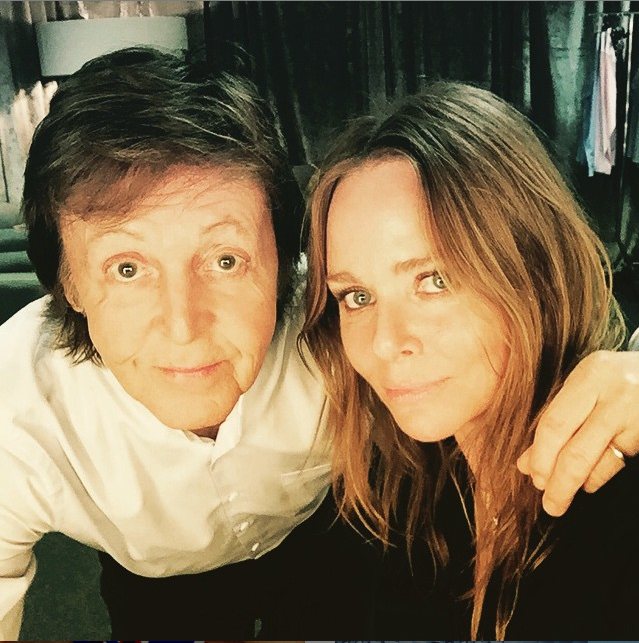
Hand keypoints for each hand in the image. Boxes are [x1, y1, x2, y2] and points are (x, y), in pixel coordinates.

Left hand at [517, 350, 638, 515]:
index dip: (541, 456)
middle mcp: (616, 395)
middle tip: (549, 502)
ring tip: (562, 494)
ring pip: (600, 462)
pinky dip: (598, 476)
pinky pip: (618, 463)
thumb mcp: (587, 383)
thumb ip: (558, 416)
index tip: (531, 474)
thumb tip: (527, 463)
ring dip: (577, 483)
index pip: (555, 424)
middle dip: (558, 482)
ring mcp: (637, 416)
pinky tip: (588, 481)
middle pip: (577, 451)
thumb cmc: (616, 378)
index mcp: (591, 375)